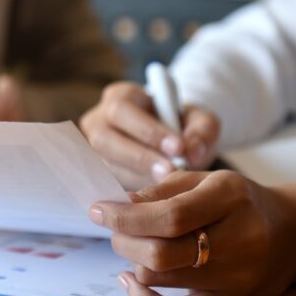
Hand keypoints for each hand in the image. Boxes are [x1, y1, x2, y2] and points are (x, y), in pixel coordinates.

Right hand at [79, 81, 219, 188]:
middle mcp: (98, 121)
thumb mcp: (200, 120)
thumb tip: (192, 152)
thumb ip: (202, 131)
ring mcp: (93, 149)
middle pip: (104, 139)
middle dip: (139, 157)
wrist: (173, 145)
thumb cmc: (183, 126)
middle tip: (170, 171)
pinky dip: (130, 191)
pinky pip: (106, 184)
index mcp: (120, 96)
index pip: (123, 110)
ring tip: (166, 186)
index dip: (147, 130)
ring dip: (135, 176)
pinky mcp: (97, 174)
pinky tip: (154, 198)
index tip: (178, 147)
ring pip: (104, 164)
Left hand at [90, 170, 295, 295]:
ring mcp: (237, 278)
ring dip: (132, 261)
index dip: (125, 216)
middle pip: (161, 253)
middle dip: (123, 240)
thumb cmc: (238, 201)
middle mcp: (239, 239)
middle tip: (114, 229)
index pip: (169, 215)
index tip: (97, 210)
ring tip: (132, 245)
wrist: (294, 233)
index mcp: (230, 196)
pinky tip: (130, 281)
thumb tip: (119, 206)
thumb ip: (161, 191)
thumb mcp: (204, 179)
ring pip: (161, 279)